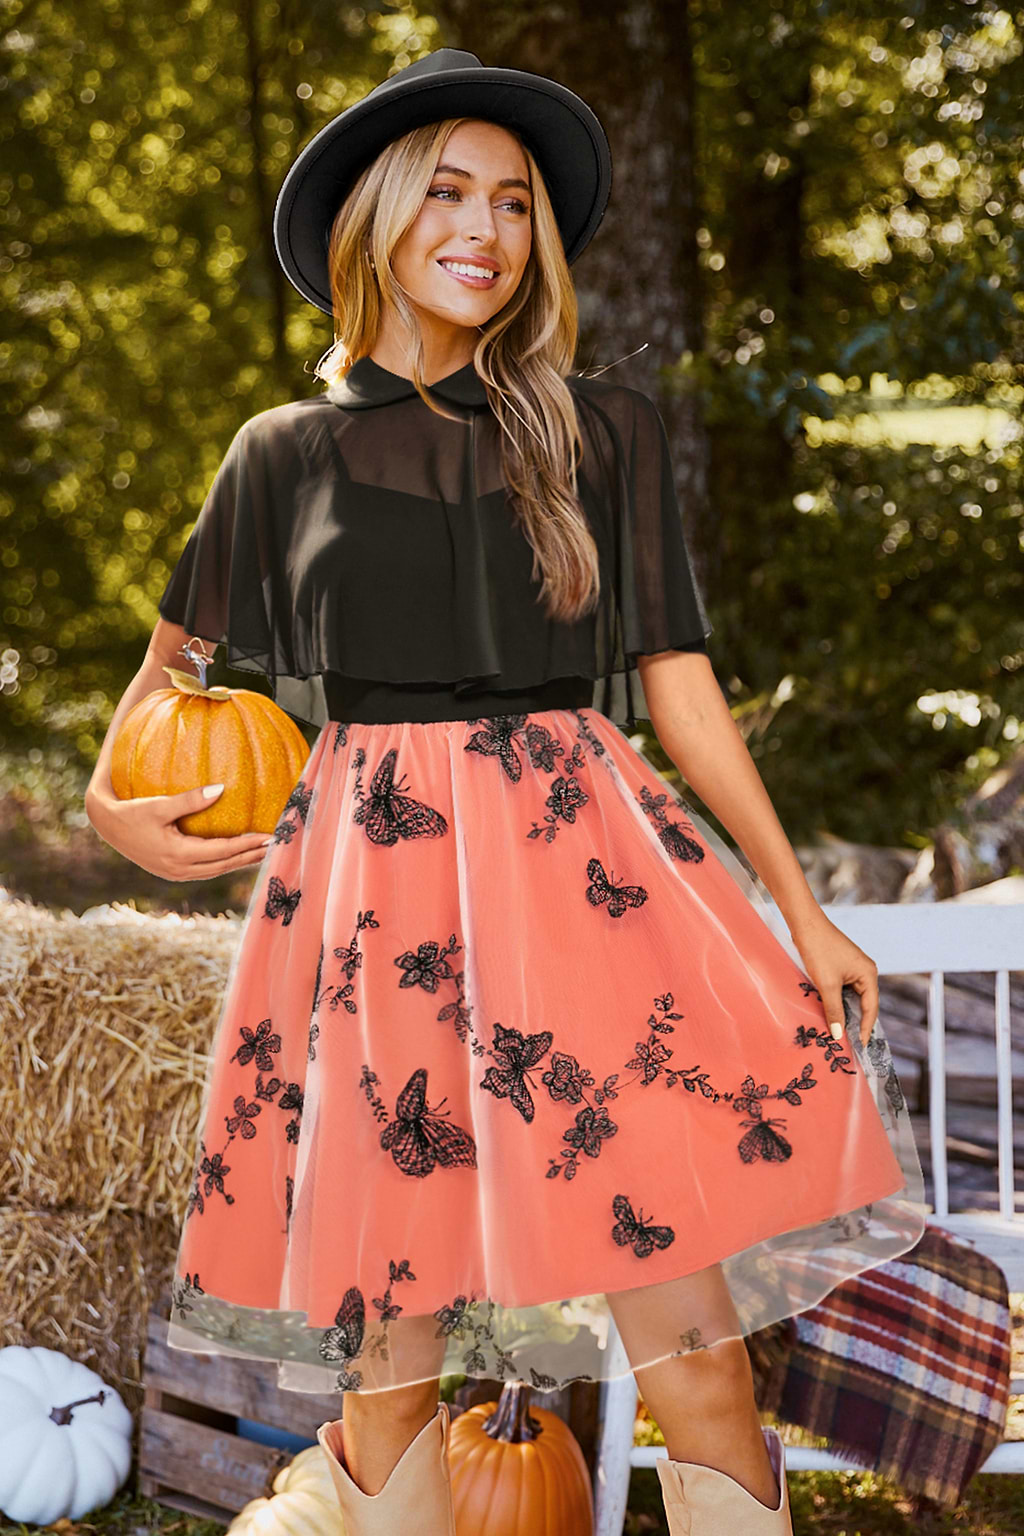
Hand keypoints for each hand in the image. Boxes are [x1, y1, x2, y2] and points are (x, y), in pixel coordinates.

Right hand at [85, 782, 273, 881]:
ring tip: (261, 852)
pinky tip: (235, 852)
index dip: (248, 846)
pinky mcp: (172, 870)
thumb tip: (222, 788)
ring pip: (216, 870)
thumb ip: (190, 799)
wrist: (105, 824)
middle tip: (275, 846)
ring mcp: (175, 873)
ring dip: (239, 862)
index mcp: (177, 855)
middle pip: (224, 866)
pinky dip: (224, 861)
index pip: (222, 853)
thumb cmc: (131, 811)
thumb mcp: (159, 805)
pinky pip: (206, 868)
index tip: (269, 837)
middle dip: (250, 857)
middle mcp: (179, 870)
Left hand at [787, 909, 877, 1048]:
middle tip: (849, 1042)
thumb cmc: (819, 950)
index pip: (871, 1008)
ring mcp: (854, 968)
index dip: (866, 1028)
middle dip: (856, 1021)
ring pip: (852, 996)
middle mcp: (865, 971)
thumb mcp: (827, 984)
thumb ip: (834, 1010)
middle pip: (864, 1003)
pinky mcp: (841, 965)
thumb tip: (838, 1034)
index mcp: (869, 974)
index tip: (861, 1046)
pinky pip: (843, 989)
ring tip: (839, 1030)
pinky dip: (837, 1000)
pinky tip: (830, 1011)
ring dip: (845, 1011)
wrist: (805, 924)